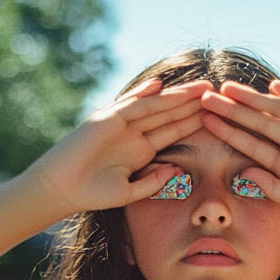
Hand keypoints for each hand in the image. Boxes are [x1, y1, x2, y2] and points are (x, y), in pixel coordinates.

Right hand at [24, 78, 210, 214]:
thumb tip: (177, 169)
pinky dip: (144, 94)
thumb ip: (154, 181)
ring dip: (177, 96)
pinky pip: (128, 105)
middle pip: (169, 115)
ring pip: (154, 106)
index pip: (173, 132)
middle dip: (192, 103)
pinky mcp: (105, 119)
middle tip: (218, 91)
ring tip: (202, 87)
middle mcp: (133, 133)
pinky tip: (161, 85)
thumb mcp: (130, 192)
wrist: (61, 191)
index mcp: (141, 150)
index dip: (194, 123)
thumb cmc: (92, 195)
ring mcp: (119, 123)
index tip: (218, 116)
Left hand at [198, 80, 279, 223]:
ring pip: (276, 112)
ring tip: (229, 87)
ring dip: (253, 99)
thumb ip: (276, 189)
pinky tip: (272, 86)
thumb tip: (245, 174)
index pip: (249, 146)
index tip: (205, 122)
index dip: (227, 133)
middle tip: (205, 96)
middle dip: (232, 110)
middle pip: (256, 124)